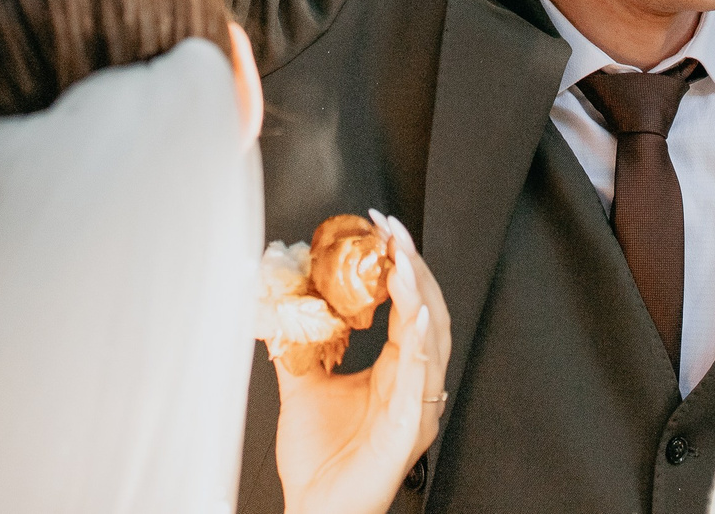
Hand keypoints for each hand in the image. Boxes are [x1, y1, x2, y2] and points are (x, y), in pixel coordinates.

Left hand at [277, 212, 452, 513]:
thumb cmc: (319, 462)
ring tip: (405, 260)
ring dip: (421, 296)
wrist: (314, 511)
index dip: (399, 267)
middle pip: (427, 313)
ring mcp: (415, 407)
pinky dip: (424, 347)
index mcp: (395, 372)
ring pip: (433, 340)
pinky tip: (418, 317)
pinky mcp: (409, 432)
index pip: (407, 307)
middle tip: (395, 230)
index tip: (382, 229)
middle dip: (414, 267)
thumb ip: (299, 344)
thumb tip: (281, 301)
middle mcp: (412, 385)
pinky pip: (423, 384)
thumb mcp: (303, 386)